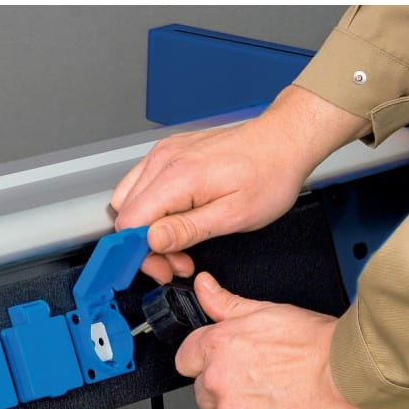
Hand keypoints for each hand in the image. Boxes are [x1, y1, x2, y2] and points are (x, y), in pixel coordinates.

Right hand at [111, 86, 370, 283]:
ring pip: (128, 200)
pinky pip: (141, 185)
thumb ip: (187, 229)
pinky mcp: (168, 152)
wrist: (284, 140)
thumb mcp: (233, 215)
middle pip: (125, 213)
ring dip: (147, 228)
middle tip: (177, 261)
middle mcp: (164, 160)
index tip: (161, 268)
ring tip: (179, 242)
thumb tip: (151, 241)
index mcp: (177, 176)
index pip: (129, 222)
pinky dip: (152, 209)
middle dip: (146, 245)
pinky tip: (176, 219)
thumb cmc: (269, 175)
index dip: (140, 252)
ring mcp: (164, 153)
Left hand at [176, 272, 370, 408]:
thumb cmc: (314, 342)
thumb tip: (203, 288)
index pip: (186, 362)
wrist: (349, 371)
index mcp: (216, 346)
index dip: (205, 365)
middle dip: (226, 393)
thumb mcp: (265, 310)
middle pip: (204, 395)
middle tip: (258, 385)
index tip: (224, 368)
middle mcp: (218, 380)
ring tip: (273, 403)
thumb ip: (225, 304)